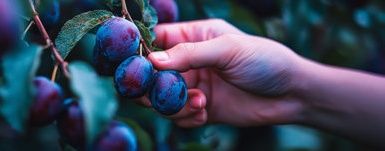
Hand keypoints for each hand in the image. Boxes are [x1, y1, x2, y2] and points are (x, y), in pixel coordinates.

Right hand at [136, 19, 304, 127]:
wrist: (291, 95)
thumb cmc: (265, 61)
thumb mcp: (227, 49)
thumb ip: (189, 54)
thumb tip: (152, 61)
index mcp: (195, 36)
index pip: (157, 39)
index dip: (142, 51)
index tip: (134, 66)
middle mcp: (190, 61)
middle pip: (152, 74)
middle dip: (152, 86)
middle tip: (157, 94)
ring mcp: (195, 86)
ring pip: (162, 98)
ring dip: (174, 105)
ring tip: (199, 103)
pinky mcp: (201, 109)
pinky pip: (179, 116)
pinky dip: (186, 118)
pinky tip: (205, 113)